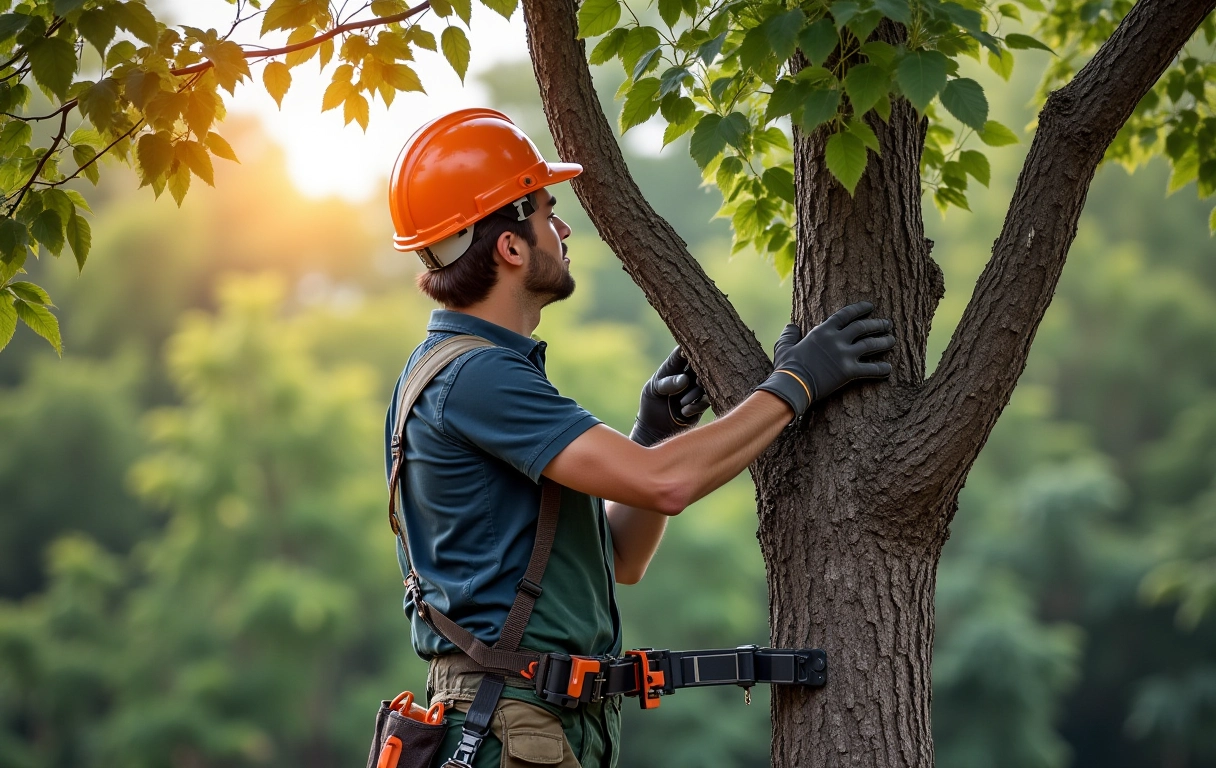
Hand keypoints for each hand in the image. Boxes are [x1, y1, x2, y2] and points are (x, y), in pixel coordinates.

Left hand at [629, 347, 710, 446]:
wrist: (655, 428)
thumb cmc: (651, 403)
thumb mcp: (653, 391)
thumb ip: (667, 383)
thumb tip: (685, 379)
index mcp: (673, 366)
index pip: (683, 351)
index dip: (689, 349)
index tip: (689, 356)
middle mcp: (687, 374)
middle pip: (700, 365)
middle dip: (698, 372)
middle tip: (695, 381)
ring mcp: (695, 388)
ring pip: (704, 383)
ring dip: (694, 393)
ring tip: (681, 403)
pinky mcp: (701, 403)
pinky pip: (706, 400)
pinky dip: (696, 405)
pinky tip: (684, 411)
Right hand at [756, 302, 894, 416]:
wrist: (792, 385)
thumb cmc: (787, 366)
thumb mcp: (784, 346)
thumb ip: (789, 334)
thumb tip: (792, 326)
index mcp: (823, 331)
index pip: (846, 314)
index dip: (860, 309)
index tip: (871, 306)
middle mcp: (836, 340)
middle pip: (863, 327)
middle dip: (877, 324)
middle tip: (887, 324)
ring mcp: (844, 355)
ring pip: (870, 345)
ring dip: (884, 342)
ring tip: (892, 340)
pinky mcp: (848, 372)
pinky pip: (870, 369)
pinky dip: (881, 369)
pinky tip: (888, 369)